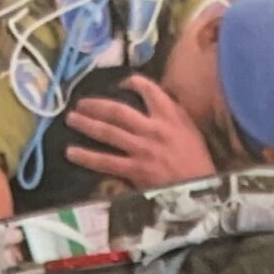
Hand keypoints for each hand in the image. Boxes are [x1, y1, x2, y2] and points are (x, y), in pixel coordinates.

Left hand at [64, 77, 216, 189]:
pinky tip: (72, 153)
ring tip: (71, 119)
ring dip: (87, 124)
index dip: (133, 83)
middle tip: (80, 103)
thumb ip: (174, 115)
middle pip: (118, 111)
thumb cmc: (198, 162)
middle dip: (97, 105)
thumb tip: (158, 102)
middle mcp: (153, 128)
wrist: (202, 190)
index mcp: (170, 115)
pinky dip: (87, 157)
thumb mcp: (191, 130)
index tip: (122, 83)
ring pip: (108, 132)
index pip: (149, 90)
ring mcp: (142, 149)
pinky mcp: (135, 170)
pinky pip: (106, 161)